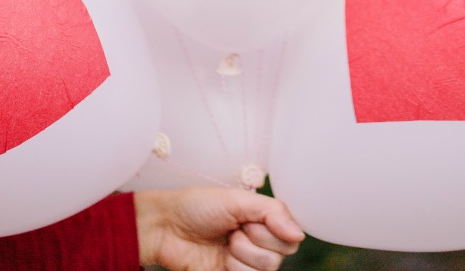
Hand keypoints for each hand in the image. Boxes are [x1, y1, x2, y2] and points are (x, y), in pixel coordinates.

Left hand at [134, 187, 303, 270]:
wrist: (165, 227)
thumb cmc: (198, 206)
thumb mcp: (236, 200)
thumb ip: (271, 212)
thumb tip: (300, 235)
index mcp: (261, 220)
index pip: (290, 235)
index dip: (272, 229)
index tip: (249, 219)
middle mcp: (258, 244)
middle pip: (279, 256)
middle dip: (253, 241)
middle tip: (231, 230)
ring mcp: (245, 264)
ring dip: (240, 256)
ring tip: (223, 244)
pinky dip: (234, 270)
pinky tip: (220, 261)